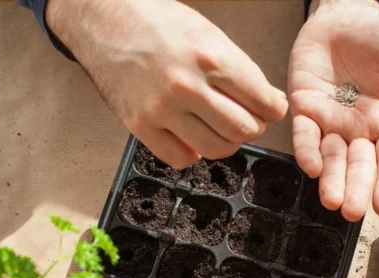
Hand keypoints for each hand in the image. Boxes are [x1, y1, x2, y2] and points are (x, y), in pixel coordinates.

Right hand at [47, 0, 287, 168]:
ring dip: (225, 142)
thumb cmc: (158, 22)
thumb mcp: (210, 34)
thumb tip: (271, 102)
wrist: (106, 18)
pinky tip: (190, 134)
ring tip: (218, 127)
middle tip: (244, 117)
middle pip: (244, 130)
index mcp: (211, 58)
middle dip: (251, 126)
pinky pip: (181, 158)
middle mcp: (187, 86)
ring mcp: (162, 109)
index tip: (269, 109)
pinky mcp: (140, 125)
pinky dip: (192, 152)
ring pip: (216, 149)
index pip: (264, 103)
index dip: (272, 110)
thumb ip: (243, 70)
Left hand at [289, 0, 378, 220]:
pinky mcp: (304, 108)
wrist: (342, 16)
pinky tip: (311, 167)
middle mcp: (358, 129)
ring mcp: (330, 121)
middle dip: (356, 189)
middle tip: (353, 212)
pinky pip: (304, 134)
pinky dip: (307, 150)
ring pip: (331, 157)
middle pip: (359, 165)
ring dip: (330, 180)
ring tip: (331, 201)